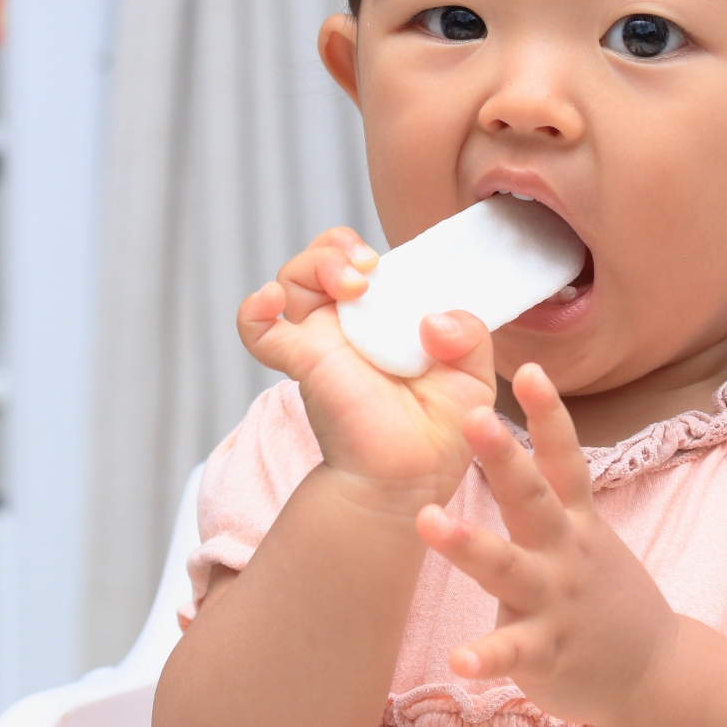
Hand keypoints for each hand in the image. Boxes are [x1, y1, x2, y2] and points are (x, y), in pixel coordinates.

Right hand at [238, 226, 495, 509]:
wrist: (408, 479)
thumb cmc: (437, 435)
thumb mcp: (472, 376)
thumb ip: (470, 334)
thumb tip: (432, 320)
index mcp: (385, 321)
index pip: (364, 265)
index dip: (370, 253)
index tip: (392, 266)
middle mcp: (349, 326)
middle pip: (322, 260)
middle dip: (337, 247)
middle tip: (367, 270)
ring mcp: (320, 341)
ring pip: (292, 279)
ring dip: (316, 263)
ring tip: (351, 285)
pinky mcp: (301, 360)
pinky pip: (257, 329)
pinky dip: (254, 309)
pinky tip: (270, 301)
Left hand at [415, 363, 677, 726]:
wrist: (653, 673)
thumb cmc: (601, 593)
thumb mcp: (585, 532)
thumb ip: (546, 490)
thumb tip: (500, 434)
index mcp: (574, 520)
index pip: (563, 457)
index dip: (548, 412)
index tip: (528, 367)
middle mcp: (566, 552)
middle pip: (532, 496)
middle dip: (503, 455)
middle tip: (469, 414)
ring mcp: (556, 601)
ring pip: (509, 567)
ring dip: (469, 544)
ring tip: (427, 520)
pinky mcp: (547, 652)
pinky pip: (512, 652)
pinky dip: (486, 656)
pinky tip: (457, 661)